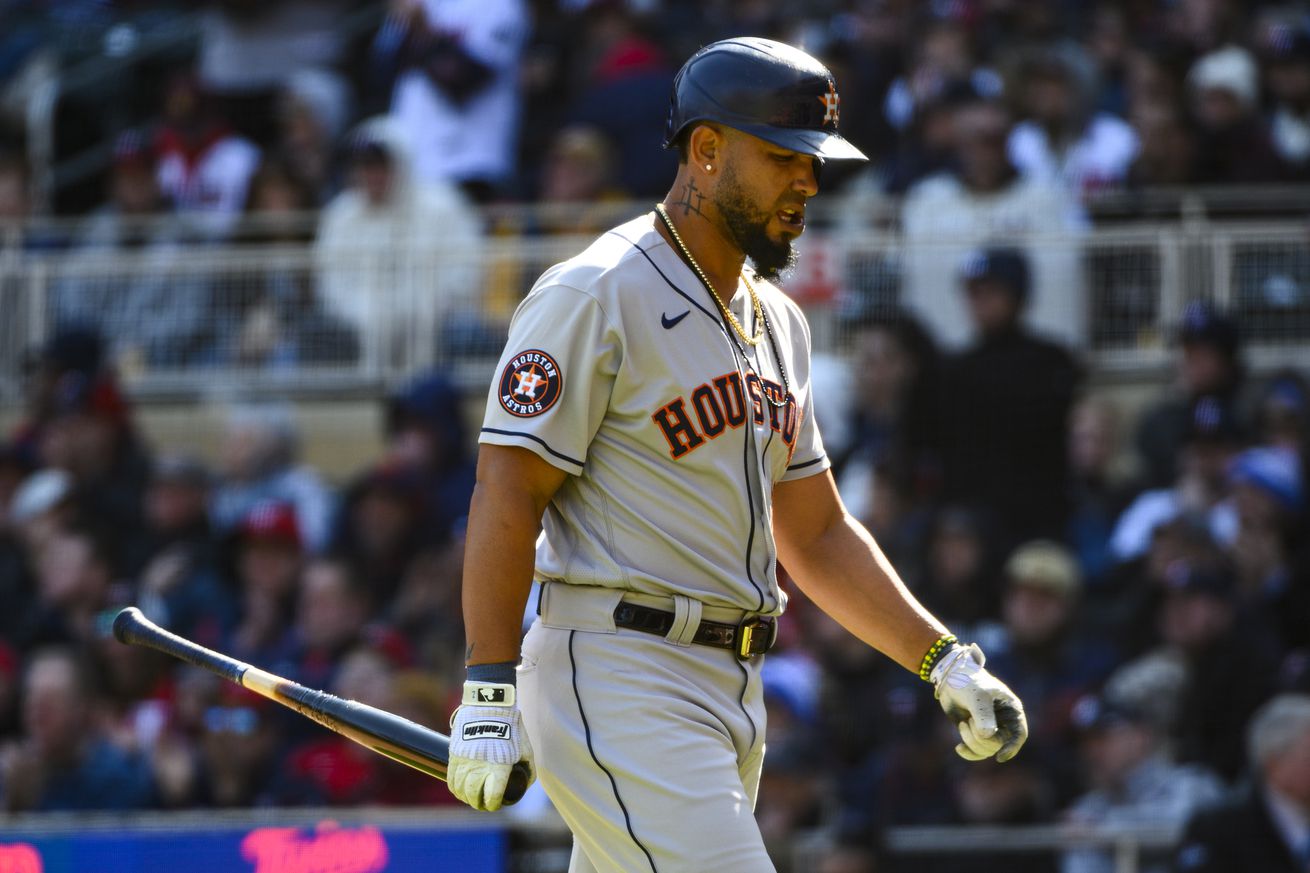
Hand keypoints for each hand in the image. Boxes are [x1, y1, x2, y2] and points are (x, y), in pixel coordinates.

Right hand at [447, 681, 533, 810]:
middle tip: (482, 804)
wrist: (490, 705)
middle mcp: (479, 767)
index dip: (493, 804)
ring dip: (465, 797)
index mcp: (498, 767)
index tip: (495, 804)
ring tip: (470, 798)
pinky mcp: (454, 754)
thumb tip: (526, 784)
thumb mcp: (525, 748)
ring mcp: (465, 761)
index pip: (492, 795)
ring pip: (460, 789)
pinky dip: (454, 787)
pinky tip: (460, 789)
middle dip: (478, 803)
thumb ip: (528, 768)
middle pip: (473, 795)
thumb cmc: (511, 727)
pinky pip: (450, 778)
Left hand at [931, 643, 1027, 762]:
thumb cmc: (968, 681)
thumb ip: (983, 714)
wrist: (949, 678)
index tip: (1000, 757)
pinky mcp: (976, 732)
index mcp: (1011, 710)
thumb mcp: (977, 695)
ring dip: (972, 741)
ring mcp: (990, 728)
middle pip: (1000, 744)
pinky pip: (977, 751)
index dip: (1012, 747)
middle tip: (967, 722)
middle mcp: (1004, 721)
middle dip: (982, 739)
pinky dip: (968, 751)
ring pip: (987, 749)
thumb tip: (988, 735)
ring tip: (962, 724)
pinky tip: (958, 748)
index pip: (1019, 734)